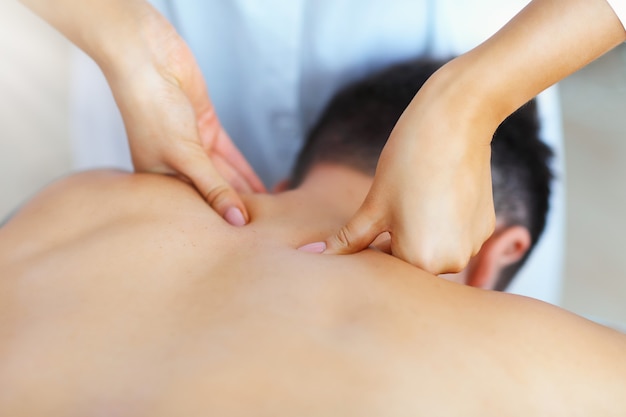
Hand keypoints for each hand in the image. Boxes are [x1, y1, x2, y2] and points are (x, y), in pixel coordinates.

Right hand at [103, 5, 265, 224]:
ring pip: (224, 176)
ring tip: (267, 214)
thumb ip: (214, 188)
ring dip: (244, 191)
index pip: (193, 209)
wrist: (147, 59)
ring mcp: (191, 148)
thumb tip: (236, 220)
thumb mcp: (184, 155)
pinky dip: (244, 170)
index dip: (217, 224)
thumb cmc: (150, 109)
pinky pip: (230, 156)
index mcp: (156, 182)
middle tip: (262, 231)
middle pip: (211, 193)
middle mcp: (173, 167)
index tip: (244, 241)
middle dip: (235, 209)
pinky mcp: (206, 128)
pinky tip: (260, 187)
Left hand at [306, 63, 497, 273]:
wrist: (455, 121)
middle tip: (395, 205)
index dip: (372, 245)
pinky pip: (454, 235)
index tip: (373, 218)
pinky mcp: (485, 227)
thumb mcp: (373, 206)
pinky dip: (442, 222)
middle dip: (396, 241)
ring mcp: (473, 245)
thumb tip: (315, 254)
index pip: (385, 266)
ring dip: (420, 233)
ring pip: (433, 249)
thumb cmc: (407, 163)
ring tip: (416, 197)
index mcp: (421, 261)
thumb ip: (347, 240)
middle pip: (411, 261)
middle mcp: (453, 262)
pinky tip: (437, 193)